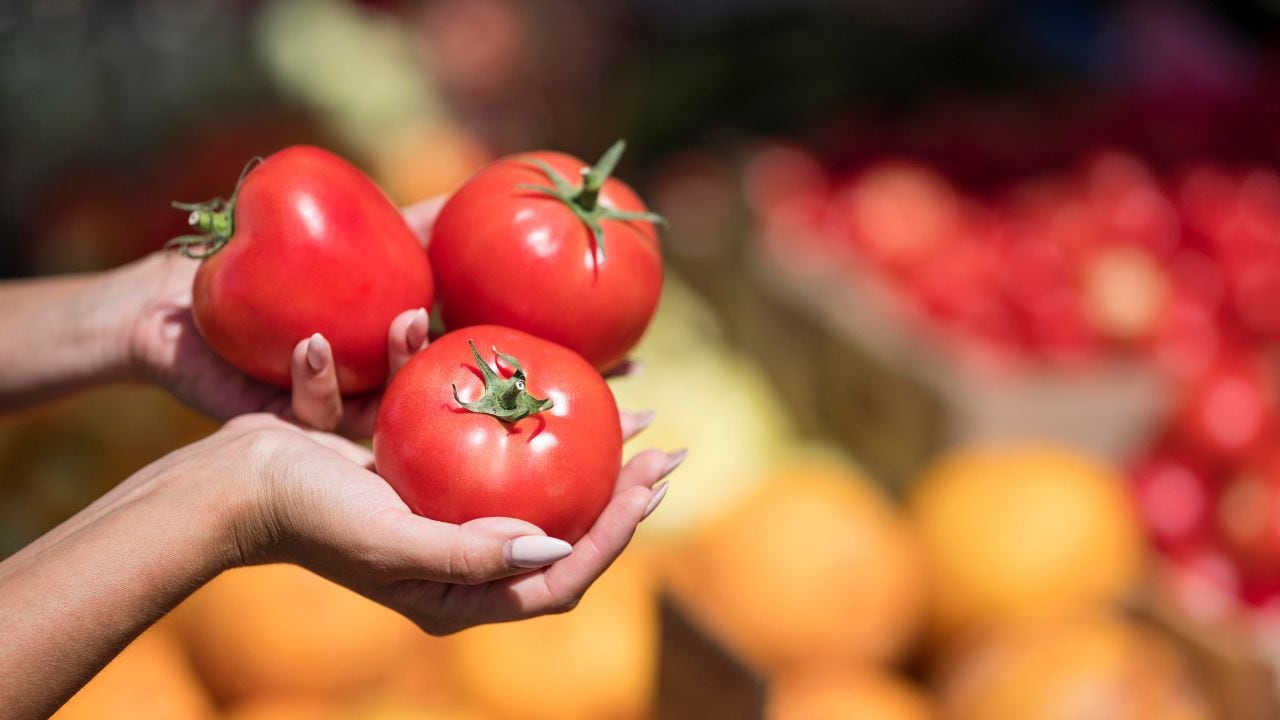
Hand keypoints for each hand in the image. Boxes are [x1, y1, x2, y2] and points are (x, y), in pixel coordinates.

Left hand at [117, 198, 447, 436]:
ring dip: (389, 370)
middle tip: (428, 315)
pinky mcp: (280, 424)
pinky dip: (315, 381)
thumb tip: (468, 197)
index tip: (486, 303)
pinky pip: (308, 412)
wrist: (170, 302)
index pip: (441, 349)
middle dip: (429, 355)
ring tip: (400, 323)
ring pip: (373, 408)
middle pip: (416, 385)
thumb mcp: (338, 232)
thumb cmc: (256, 261)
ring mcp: (327, 407)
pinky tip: (310, 344)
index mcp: (388, 351)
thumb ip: (402, 224)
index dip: (470, 337)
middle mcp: (366, 387)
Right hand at [221, 412, 680, 633]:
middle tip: (665, 447)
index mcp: (460, 590)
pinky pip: (484, 440)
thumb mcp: (392, 543)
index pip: (563, 576)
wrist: (235, 479)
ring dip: (582, 444)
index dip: (617, 534)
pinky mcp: (423, 468)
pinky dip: (513, 409)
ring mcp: (444, 510)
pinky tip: (540, 370)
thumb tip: (555, 546)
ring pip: (535, 479)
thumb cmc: (308, 517)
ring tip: (633, 405)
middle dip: (619, 490)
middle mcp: (461, 555)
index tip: (654, 482)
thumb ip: (471, 552)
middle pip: (562, 527)